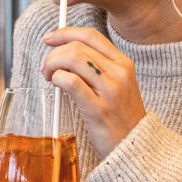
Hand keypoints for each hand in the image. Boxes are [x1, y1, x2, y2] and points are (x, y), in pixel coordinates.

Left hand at [41, 27, 146, 159]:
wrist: (135, 148)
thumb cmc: (119, 118)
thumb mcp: (117, 86)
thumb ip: (97, 68)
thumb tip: (65, 54)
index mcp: (124, 64)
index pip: (91, 35)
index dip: (65, 33)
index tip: (49, 39)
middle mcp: (119, 73)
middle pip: (77, 46)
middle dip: (54, 53)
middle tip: (46, 68)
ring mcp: (110, 90)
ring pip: (72, 58)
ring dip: (52, 64)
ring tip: (49, 77)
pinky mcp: (98, 109)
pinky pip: (71, 82)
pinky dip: (57, 78)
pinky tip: (56, 85)